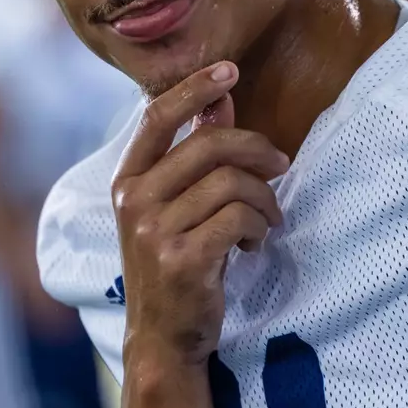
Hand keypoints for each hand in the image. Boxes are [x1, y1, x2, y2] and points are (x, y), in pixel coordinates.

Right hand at [113, 62, 288, 366]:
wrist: (164, 338)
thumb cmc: (174, 264)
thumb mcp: (175, 207)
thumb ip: (194, 156)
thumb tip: (220, 101)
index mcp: (127, 180)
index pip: (157, 116)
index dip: (195, 87)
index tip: (230, 69)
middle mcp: (133, 200)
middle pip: (210, 144)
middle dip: (257, 151)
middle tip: (281, 166)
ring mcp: (154, 231)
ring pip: (232, 182)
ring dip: (263, 199)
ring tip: (266, 220)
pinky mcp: (183, 258)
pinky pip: (239, 216)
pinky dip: (258, 225)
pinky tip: (252, 243)